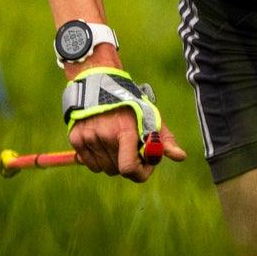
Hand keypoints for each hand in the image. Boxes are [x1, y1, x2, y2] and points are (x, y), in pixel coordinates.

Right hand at [67, 107, 187, 183]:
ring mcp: (88, 137)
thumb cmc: (130, 103)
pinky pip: (90, 164)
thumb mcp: (150, 117)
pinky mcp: (75, 138)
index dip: (141, 172)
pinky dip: (98, 159)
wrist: (100, 83)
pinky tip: (103, 142)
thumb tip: (181, 157)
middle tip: (131, 148)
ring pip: (104, 169)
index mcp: (125, 130)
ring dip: (113, 161)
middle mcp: (104, 135)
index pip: (129, 168)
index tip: (146, 164)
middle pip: (118, 171)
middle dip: (128, 164)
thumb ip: (164, 139)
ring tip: (117, 142)